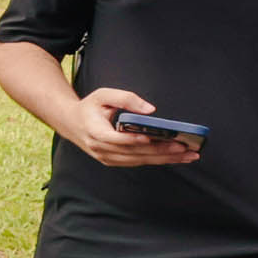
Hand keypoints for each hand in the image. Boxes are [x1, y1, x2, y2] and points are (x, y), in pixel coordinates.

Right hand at [63, 87, 200, 167]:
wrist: (70, 123)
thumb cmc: (89, 108)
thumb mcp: (103, 95)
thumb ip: (126, 98)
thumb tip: (150, 110)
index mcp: (95, 132)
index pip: (116, 139)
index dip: (133, 140)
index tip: (151, 138)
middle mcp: (100, 148)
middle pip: (134, 153)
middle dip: (161, 151)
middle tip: (184, 148)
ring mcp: (106, 157)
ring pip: (139, 160)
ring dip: (164, 159)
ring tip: (187, 155)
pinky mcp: (113, 161)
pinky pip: (137, 162)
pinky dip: (156, 160)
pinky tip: (173, 157)